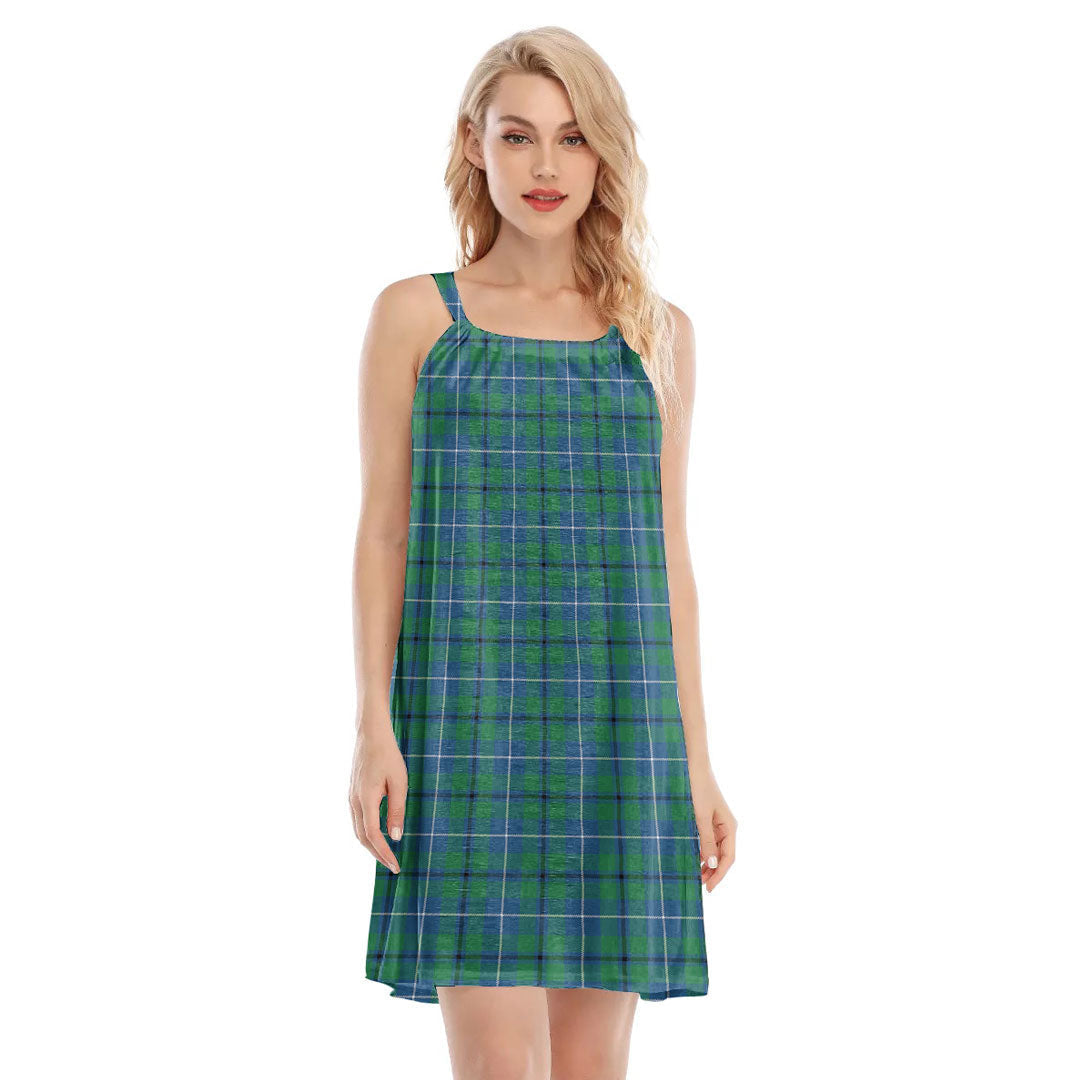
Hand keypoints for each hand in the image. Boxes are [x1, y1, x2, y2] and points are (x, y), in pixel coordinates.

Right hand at [348, 715, 405, 874]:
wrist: (370, 734)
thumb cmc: (388, 755)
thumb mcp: (399, 782)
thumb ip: (396, 810)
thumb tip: (395, 837)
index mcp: (366, 799)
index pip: (373, 835)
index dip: (384, 853)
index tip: (396, 866)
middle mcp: (354, 801)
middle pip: (362, 837)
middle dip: (377, 854)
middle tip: (393, 865)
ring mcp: (351, 797)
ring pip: (358, 830)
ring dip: (371, 845)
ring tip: (386, 854)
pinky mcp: (353, 793)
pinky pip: (357, 820)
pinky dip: (366, 833)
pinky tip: (378, 835)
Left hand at [688, 762, 736, 892]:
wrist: (692, 765)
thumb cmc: (698, 788)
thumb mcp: (700, 817)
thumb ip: (706, 841)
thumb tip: (712, 865)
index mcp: (730, 827)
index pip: (729, 858)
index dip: (719, 875)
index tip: (708, 888)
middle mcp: (726, 827)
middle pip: (723, 856)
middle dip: (713, 871)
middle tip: (698, 884)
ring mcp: (717, 823)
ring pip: (715, 849)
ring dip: (707, 863)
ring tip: (694, 874)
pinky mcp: (706, 819)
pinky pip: (707, 840)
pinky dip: (701, 851)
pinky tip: (692, 857)